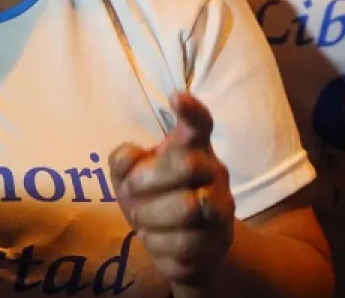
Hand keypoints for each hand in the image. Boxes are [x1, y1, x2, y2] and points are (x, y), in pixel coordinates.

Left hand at [110, 93, 234, 285]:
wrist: (188, 248)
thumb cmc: (156, 198)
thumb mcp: (131, 178)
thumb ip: (124, 161)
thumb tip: (130, 157)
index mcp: (193, 148)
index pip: (199, 123)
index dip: (190, 109)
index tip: (176, 97)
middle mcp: (214, 171)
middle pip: (188, 165)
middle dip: (151, 179)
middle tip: (131, 188)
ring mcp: (220, 205)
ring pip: (188, 209)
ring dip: (152, 216)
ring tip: (140, 220)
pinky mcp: (218, 239)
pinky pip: (184, 243)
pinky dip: (158, 243)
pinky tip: (154, 238)